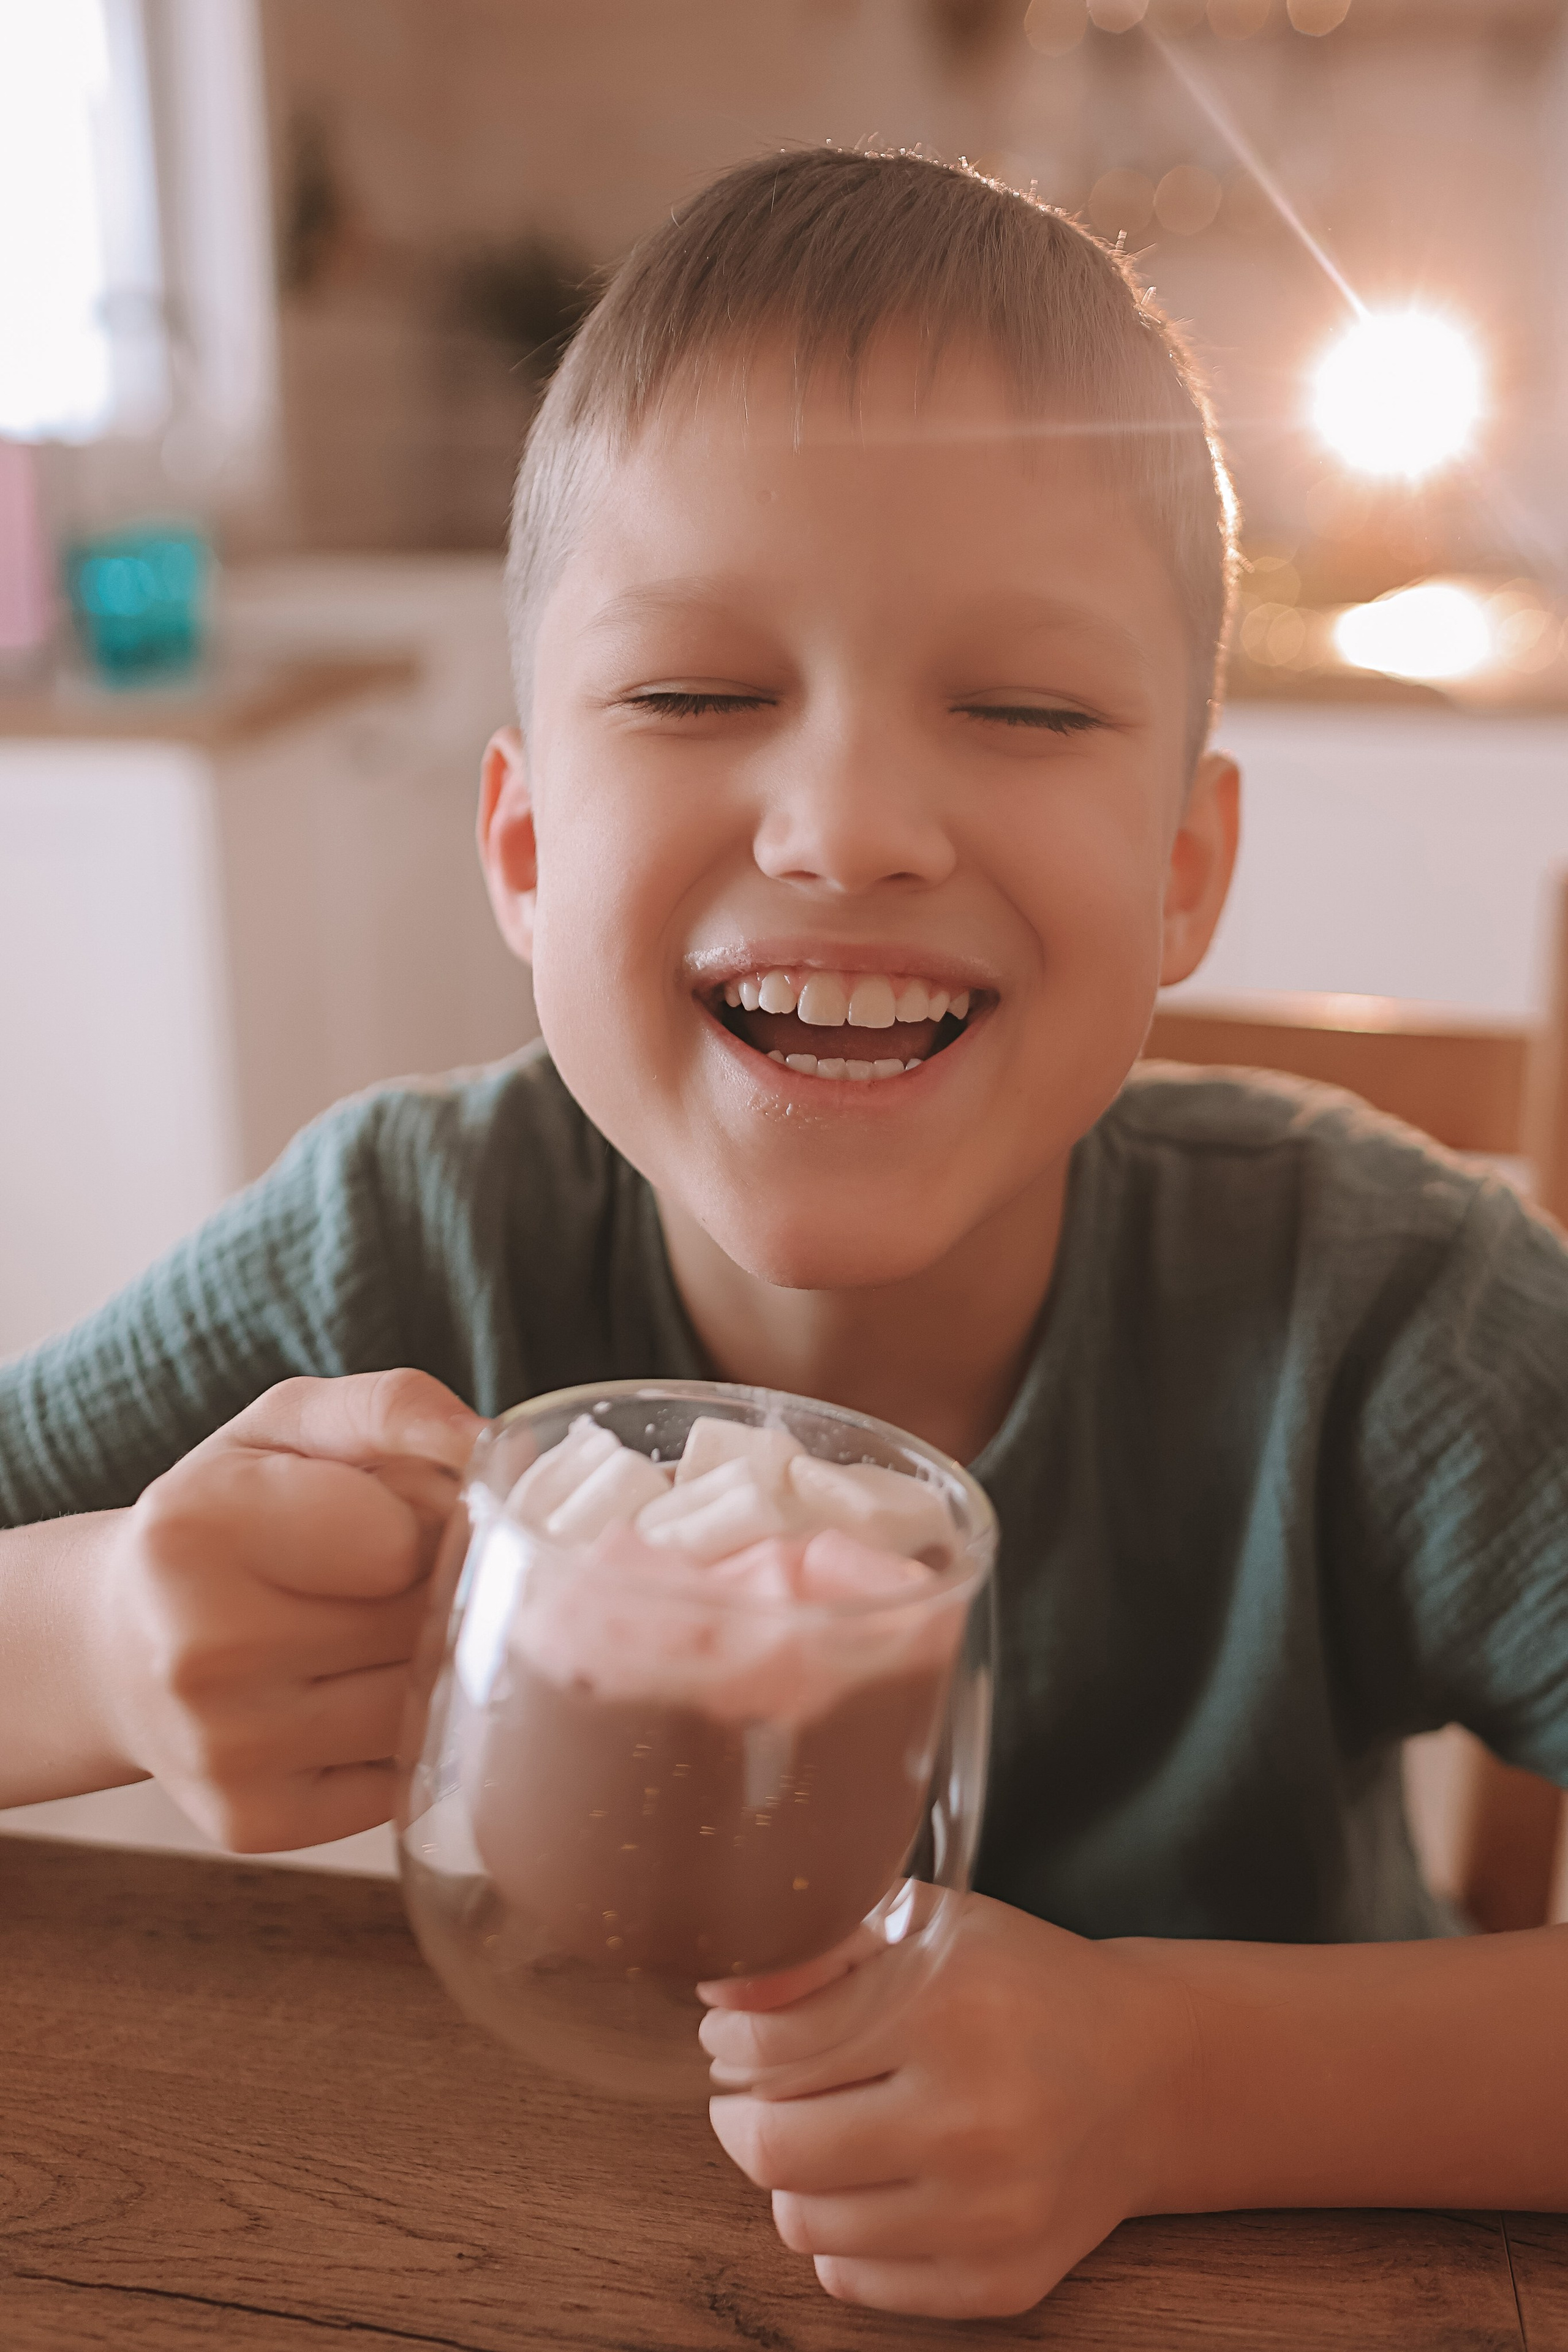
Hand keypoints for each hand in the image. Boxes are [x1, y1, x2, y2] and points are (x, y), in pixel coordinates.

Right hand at [92, 1371, 483, 1852]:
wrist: (114, 1645)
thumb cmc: (223, 1517)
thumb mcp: (287, 1425)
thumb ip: (393, 1406)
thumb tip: (492, 1445)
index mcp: (200, 1529)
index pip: (404, 1542)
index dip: (428, 1523)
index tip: (396, 1516)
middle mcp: (202, 1649)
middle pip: (422, 1625)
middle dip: (439, 1591)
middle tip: (389, 1578)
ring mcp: (226, 1750)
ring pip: (424, 1705)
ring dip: (431, 1664)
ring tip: (371, 1632)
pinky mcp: (254, 1821)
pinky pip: (404, 1777)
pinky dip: (405, 1736)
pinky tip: (350, 1698)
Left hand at [700, 1892, 1192, 2318]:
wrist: (1149, 2073)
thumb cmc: (1024, 1985)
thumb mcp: (931, 1924)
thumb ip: (824, 1945)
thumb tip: (722, 1991)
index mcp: (949, 2009)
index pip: (771, 2045)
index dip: (728, 2038)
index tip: (730, 2032)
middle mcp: (972, 2119)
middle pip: (774, 2147)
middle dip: (738, 2113)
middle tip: (748, 2089)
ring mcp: (990, 2214)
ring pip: (804, 2223)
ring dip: (788, 2176)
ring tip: (813, 2131)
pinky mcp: (1002, 2281)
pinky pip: (857, 2281)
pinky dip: (839, 2236)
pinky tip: (866, 2184)